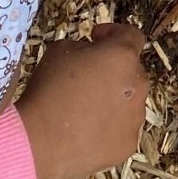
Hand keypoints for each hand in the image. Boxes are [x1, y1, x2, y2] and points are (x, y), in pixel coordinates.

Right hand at [16, 24, 148, 178]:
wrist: (39, 143)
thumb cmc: (48, 91)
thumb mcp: (60, 51)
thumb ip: (83, 46)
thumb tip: (91, 54)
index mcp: (123, 57)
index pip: (131, 35)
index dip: (113, 33)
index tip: (96, 38)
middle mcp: (137, 86)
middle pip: (131, 71)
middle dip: (112, 69)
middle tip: (87, 77)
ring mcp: (135, 118)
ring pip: (128, 102)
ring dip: (112, 100)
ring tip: (84, 110)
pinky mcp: (127, 145)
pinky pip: (121, 129)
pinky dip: (108, 127)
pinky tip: (85, 131)